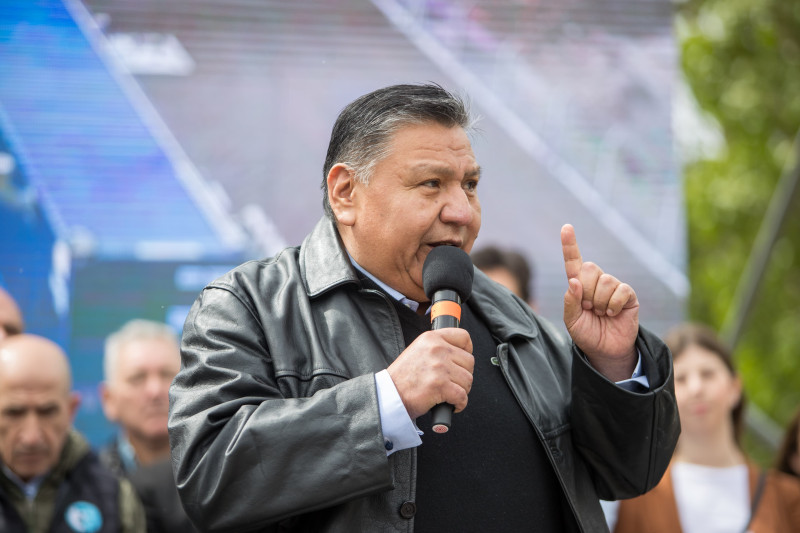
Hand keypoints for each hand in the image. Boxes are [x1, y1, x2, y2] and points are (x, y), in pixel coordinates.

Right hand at [387, 328, 473, 419]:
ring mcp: (439, 367)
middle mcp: (437, 349)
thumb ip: (437, 347)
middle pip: (469, 361)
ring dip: (462, 390)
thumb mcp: (418, 350)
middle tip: (453, 383)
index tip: (463, 361)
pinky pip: (463, 396)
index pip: (463, 337)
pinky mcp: (440, 385)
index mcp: (431, 338)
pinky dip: (460, 404)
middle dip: (464, 375)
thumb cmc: (403, 377)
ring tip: (449, 394)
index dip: (468, 350)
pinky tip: (451, 404)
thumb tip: (460, 354)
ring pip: (468, 380)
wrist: (389, 395)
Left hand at [561, 224, 638, 380]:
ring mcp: (613, 287)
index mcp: (578, 285)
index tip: (566, 227)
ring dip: (600, 301)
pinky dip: (614, 304)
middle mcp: (596, 281)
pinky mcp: (628, 295)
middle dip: (586, 290)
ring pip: (605, 280)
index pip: (573, 261)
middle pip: (589, 268)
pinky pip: (621, 290)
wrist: (605, 350)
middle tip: (589, 307)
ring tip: (601, 313)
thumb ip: (570, 301)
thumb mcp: (571, 320)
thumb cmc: (586, 334)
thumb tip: (574, 281)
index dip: (570, 245)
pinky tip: (613, 314)